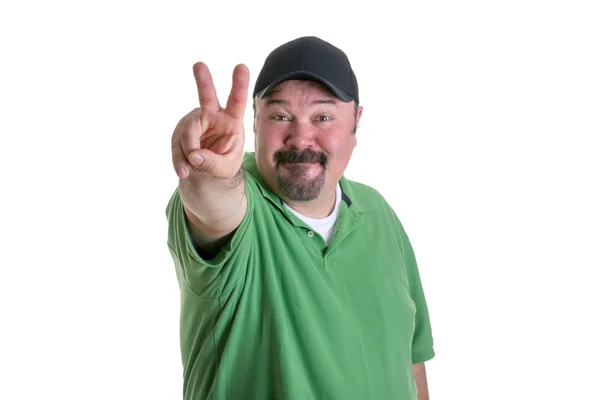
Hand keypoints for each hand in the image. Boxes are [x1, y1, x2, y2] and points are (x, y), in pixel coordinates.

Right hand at [172, 62, 248, 179]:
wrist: (207, 171)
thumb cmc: (223, 164)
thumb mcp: (225, 169)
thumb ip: (213, 163)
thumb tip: (194, 156)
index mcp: (232, 121)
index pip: (237, 101)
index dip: (239, 85)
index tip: (241, 66)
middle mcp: (213, 116)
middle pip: (207, 97)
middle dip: (203, 81)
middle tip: (199, 65)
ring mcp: (194, 121)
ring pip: (187, 134)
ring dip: (188, 155)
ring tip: (192, 171)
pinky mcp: (181, 131)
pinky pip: (177, 146)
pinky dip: (179, 161)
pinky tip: (184, 172)